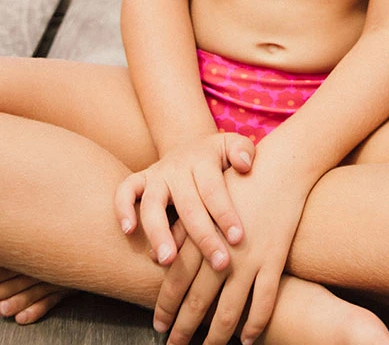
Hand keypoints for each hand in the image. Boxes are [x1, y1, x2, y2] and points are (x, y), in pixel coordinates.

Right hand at [115, 132, 255, 271]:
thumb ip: (243, 151)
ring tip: (168, 260)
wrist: (191, 146)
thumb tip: (244, 166)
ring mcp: (156, 175)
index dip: (225, 214)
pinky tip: (129, 232)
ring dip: (159, 232)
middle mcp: (177, 167)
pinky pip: (124, 191)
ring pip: (152, 203)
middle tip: (219, 263)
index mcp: (203, 160)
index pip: (214, 190)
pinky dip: (123, 208)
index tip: (238, 239)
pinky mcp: (139, 181)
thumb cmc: (219, 157)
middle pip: (188, 204)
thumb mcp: (234, 145)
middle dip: (203, 236)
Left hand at [153, 165, 306, 344]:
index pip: (175, 279)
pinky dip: (256, 324)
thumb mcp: (205, 199)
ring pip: (229, 310)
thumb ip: (183, 229)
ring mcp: (249, 258)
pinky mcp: (274, 258)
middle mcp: (221, 250)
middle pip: (198, 300)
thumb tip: (157, 257)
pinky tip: (248, 338)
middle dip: (184, 328)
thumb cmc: (239, 181)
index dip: (166, 306)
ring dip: (217, 336)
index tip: (159, 325)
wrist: (280, 165)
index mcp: (200, 235)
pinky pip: (264, 302)